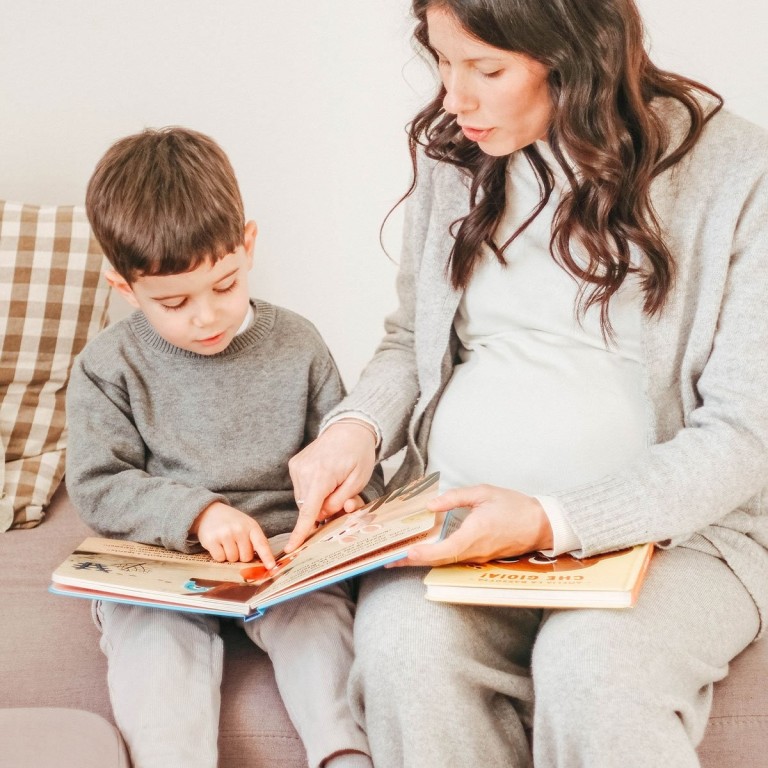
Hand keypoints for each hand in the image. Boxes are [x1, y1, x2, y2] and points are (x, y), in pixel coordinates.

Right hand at [190, 501, 274, 566]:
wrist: (210, 512)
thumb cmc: (232, 522)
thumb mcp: (248, 526)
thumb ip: (256, 541)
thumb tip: (265, 562)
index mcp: (251, 526)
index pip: (261, 544)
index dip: (267, 557)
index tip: (271, 567)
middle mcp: (239, 529)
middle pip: (246, 557)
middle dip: (242, 556)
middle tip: (236, 545)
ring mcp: (225, 534)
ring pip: (232, 559)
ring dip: (229, 556)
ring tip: (226, 544)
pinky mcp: (211, 540)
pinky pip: (220, 559)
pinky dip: (219, 556)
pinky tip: (218, 545)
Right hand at [286, 421, 376, 551]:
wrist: (349, 428)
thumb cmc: (358, 454)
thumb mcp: (358, 481)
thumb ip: (340, 501)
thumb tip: (322, 515)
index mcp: (321, 475)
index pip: (308, 511)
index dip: (300, 532)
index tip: (290, 549)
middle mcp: (304, 471)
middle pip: (308, 507)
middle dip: (323, 510)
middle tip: (343, 499)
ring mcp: (297, 466)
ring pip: (304, 499)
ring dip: (318, 499)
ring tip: (335, 484)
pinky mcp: (295, 464)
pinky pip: (302, 488)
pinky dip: (313, 490)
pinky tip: (326, 478)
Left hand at [392, 485, 552, 566]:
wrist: (541, 524)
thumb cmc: (514, 506)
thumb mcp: (483, 493)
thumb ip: (455, 498)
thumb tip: (431, 505)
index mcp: (474, 535)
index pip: (443, 550)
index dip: (422, 554)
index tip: (404, 553)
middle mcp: (474, 551)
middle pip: (438, 560)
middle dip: (413, 561)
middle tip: (389, 560)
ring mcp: (478, 556)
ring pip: (445, 561)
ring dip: (423, 560)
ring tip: (400, 555)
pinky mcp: (481, 556)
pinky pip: (455, 559)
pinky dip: (436, 557)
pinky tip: (425, 550)